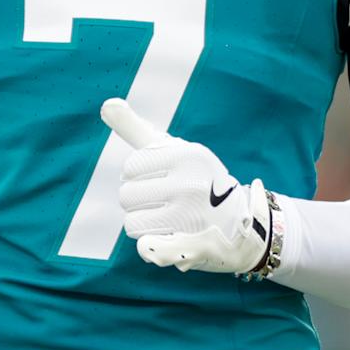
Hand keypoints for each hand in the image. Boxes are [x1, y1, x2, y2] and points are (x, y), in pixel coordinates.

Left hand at [105, 98, 272, 274]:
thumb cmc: (197, 180)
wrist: (242, 224)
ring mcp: (190, 217)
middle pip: (127, 196)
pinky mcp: (188, 246)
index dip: (140, 175)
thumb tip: (106, 103)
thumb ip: (136, 128)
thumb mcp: (175, 149)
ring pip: (132, 223)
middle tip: (167, 202)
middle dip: (140, 201)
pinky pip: (144, 246)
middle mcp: (190, 183)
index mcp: (187, 155)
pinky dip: (149, 246)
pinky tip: (167, 239)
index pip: (131, 167)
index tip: (163, 178)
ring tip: (170, 219)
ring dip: (144, 224)